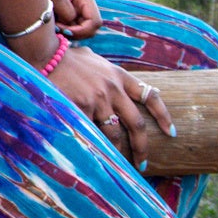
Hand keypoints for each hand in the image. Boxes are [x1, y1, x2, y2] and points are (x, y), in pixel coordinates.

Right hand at [42, 43, 173, 168]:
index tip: (170, 132)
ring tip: (114, 164)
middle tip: (143, 162)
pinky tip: (92, 154)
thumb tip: (120, 85)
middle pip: (137, 124)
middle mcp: (113, 89)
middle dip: (142, 147)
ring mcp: (99, 99)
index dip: (163, 116)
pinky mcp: (82, 107)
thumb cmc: (69, 58)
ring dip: (116, 151)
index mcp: (119, 76)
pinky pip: (90, 132)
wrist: (47, 53)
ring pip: (114, 134)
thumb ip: (110, 74)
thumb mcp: (97, 62)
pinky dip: (92, 144)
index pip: (150, 97)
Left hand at [46, 0, 102, 39]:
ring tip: (53, 26)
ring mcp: (78, 9)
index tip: (63, 30)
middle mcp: (85, 2)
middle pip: (90, 29)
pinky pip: (73, 30)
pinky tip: (53, 26)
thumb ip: (63, 6)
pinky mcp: (70, 15)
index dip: (82, 31)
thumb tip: (71, 20)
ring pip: (82, 31)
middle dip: (74, 33)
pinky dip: (64, 32)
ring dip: (68, 33)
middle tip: (56, 29)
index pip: (94, 21)